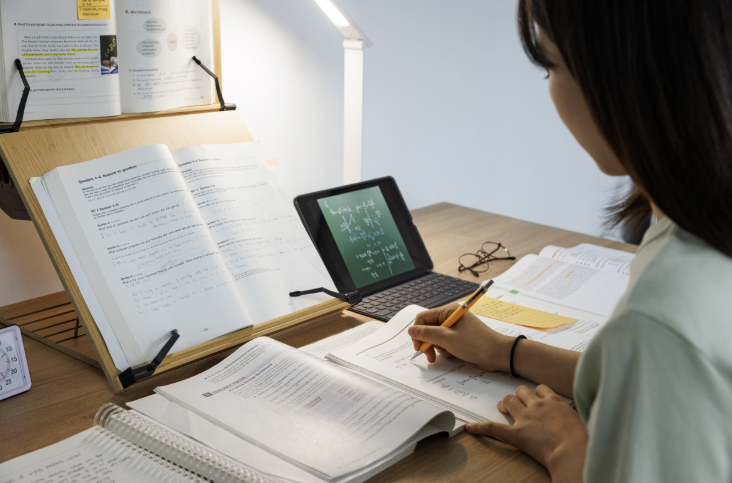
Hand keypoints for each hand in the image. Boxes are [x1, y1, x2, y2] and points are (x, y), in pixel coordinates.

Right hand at [407, 303, 512, 371]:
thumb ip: (428, 334)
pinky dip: (446, 350)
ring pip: (436, 337)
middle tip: (429, 356)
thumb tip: (411, 330)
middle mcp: (451, 317)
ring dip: (438, 348)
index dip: (417, 332)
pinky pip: (445, 342)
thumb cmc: (476, 344)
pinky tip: (454, 354)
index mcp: (449, 311)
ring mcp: (455, 327)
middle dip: (428, 342)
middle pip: (429, 328)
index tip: (417, 347)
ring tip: (447, 354)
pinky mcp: (459, 337)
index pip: (423, 317)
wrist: (498, 354)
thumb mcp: (448, 339)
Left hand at [466, 385, 587, 481]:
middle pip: (522, 391)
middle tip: (516, 403)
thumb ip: (572, 416)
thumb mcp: (583, 421)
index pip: (541, 388)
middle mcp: (538, 405)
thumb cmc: (584, 441)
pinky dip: (481, 428)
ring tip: (503, 407)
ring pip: (509, 400)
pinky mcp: (516, 433)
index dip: (537, 393)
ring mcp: (526, 418)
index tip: (536, 398)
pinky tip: (470, 429)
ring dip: (506, 403)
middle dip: (519, 396)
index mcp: (555, 401)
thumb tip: (573, 417)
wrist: (574, 452)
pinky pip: (494, 427)